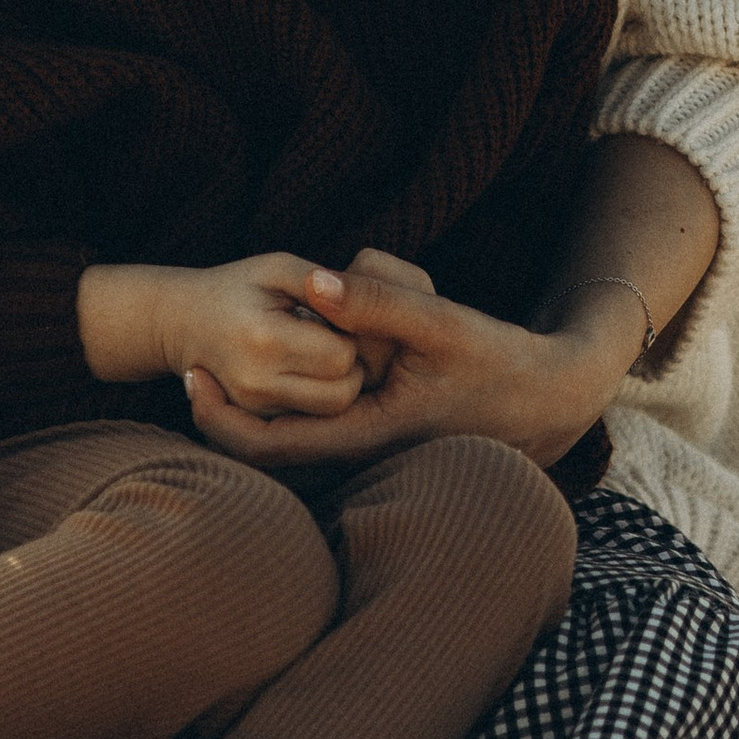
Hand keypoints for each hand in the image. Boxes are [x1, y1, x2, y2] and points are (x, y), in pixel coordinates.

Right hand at [78, 256, 367, 419]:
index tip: (334, 314)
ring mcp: (254, 407)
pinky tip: (303, 365)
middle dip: (350, 364)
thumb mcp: (277, 268)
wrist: (181, 321)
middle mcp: (257, 384)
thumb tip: (356, 296)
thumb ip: (319, 280)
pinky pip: (312, 415)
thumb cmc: (237, 287)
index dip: (350, 333)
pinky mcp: (256, 419)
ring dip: (338, 381)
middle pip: (344, 391)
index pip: (342, 355)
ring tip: (318, 349)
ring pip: (332, 410)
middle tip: (333, 334)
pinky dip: (319, 393)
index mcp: (264, 340)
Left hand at [185, 260, 635, 470]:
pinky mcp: (377, 439)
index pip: (270, 446)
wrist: (550, 402)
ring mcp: (368, 454)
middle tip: (191, 364)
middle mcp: (361, 457)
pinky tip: (283, 361)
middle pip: (268, 450)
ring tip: (225, 360)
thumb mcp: (443, 324)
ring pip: (293, 438)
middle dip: (226, 411)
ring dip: (259, 404)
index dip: (219, 417)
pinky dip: (292, 400)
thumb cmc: (500, 363)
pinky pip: (316, 429)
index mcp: (369, 437)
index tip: (189, 373)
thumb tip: (310, 282)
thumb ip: (378, 302)